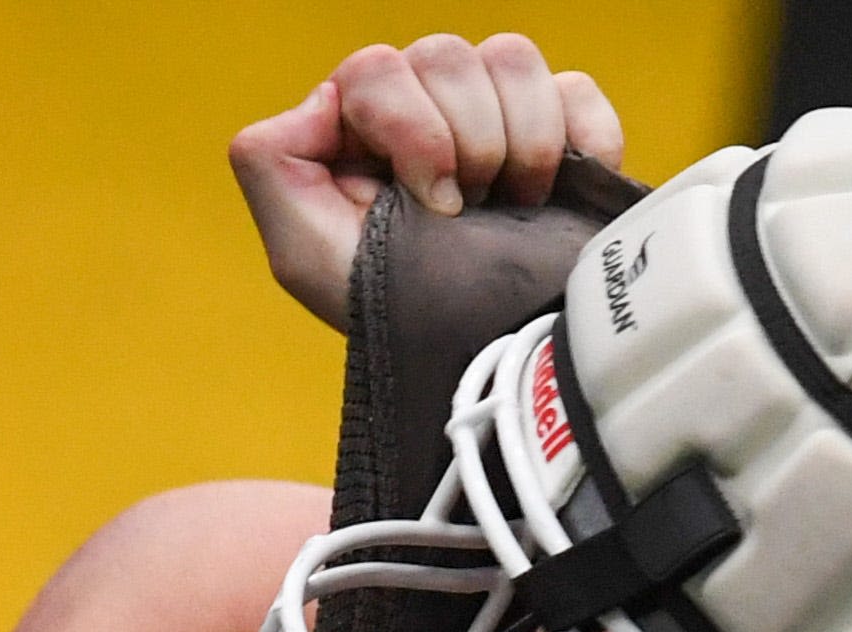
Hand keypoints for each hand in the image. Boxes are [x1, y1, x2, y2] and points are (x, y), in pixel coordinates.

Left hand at [230, 34, 627, 323]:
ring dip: (521, 142)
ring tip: (514, 206)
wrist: (487, 355)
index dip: (410, 129)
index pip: (377, 70)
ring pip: (510, 58)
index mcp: (358, 126)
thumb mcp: (304, 251)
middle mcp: (423, 105)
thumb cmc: (391, 310)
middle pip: (444, 56)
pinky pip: (575, 87)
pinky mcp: (561, 125)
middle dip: (465, 141)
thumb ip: (270, 162)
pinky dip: (581, 139)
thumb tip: (321, 98)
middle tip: (468, 212)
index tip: (430, 204)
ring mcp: (492, 111)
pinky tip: (557, 194)